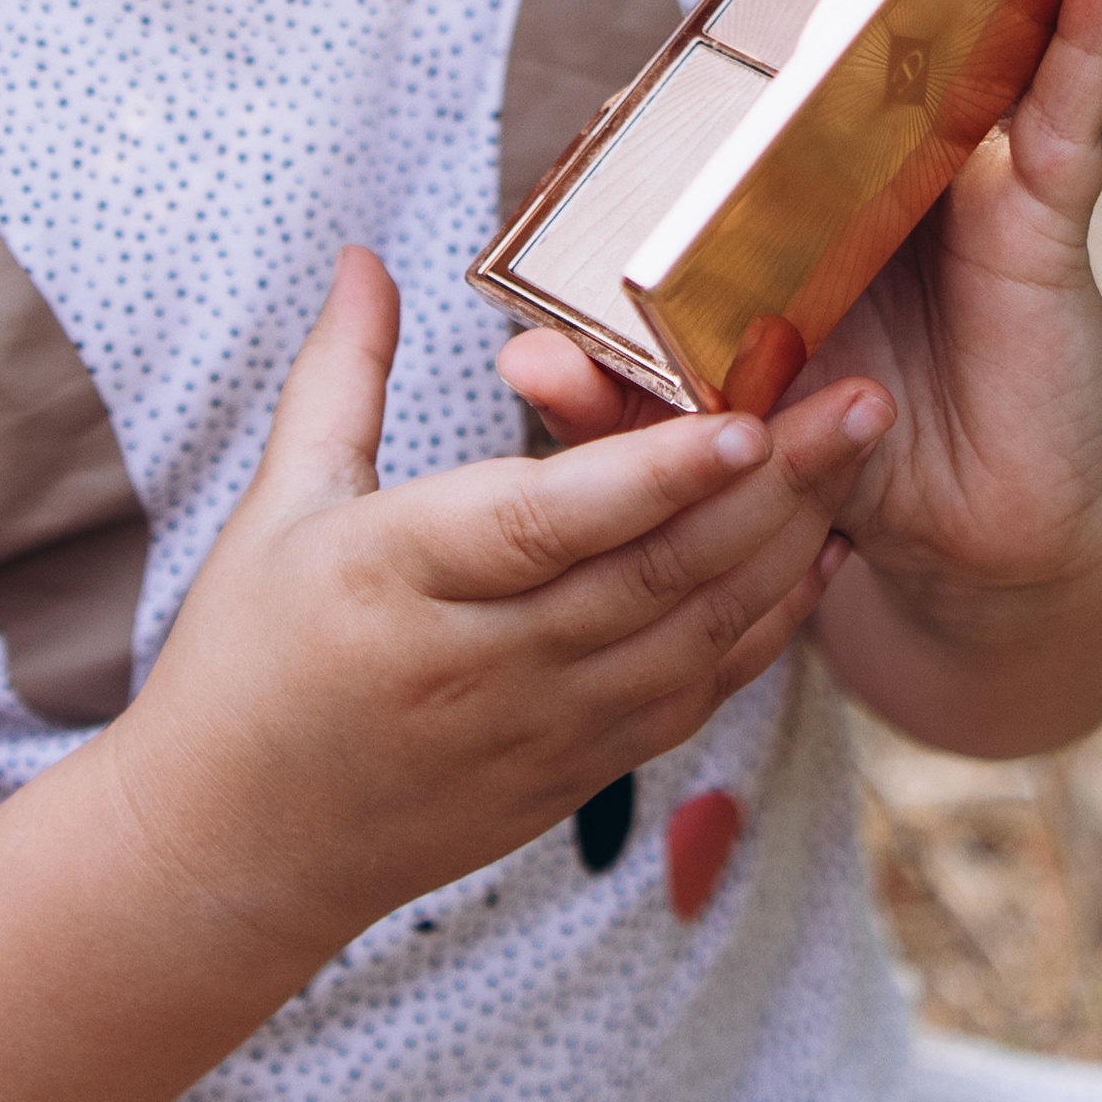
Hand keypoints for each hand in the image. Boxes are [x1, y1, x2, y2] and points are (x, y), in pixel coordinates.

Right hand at [111, 246, 889, 949]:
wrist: (240, 847)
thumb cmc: (249, 655)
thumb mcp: (276, 505)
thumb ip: (340, 374)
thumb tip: (366, 254)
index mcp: (398, 578)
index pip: (544, 524)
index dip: (648, 478)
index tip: (740, 420)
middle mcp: (484, 661)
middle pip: (653, 573)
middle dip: (772, 486)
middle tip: (861, 399)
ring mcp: (542, 729)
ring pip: (694, 634)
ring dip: (788, 544)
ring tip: (858, 450)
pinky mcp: (579, 771)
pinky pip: (695, 695)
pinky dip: (767, 627)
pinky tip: (819, 553)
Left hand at [498, 0, 1101, 753]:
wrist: (967, 545)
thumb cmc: (839, 450)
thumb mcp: (718, 419)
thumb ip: (625, 394)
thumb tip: (516, 366)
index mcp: (809, 169)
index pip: (774, 30)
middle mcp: (896, 146)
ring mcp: (979, 170)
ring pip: (1000, 10)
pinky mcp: (1047, 223)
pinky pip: (1070, 105)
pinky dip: (1090, 25)